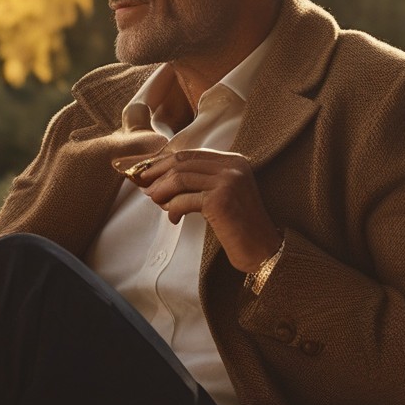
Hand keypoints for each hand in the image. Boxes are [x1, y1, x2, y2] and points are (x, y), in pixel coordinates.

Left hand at [133, 148, 281, 272]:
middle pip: (181, 162)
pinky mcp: (220, 200)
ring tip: (156, 202)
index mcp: (234, 160)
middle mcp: (232, 166)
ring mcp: (227, 181)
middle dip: (156, 173)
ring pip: (179, 178)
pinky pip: (183, 200)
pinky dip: (173, 209)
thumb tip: (157, 178)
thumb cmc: (238, 226)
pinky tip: (174, 219)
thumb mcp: (220, 194)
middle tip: (143, 185)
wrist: (262, 249)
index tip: (146, 171)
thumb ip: (197, 181)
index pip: (190, 154)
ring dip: (161, 192)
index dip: (163, 161)